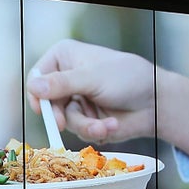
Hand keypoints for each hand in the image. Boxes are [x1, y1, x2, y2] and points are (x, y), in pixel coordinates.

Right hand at [27, 40, 158, 144]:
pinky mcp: (84, 119)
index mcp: (65, 57)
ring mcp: (75, 100)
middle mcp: (67, 78)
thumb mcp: (93, 78)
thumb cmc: (129, 79)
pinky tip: (111, 125)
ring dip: (85, 125)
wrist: (154, 103)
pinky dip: (95, 130)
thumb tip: (34, 86)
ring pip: (63, 120)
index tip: (42, 107)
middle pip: (45, 102)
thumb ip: (63, 83)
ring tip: (104, 125)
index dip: (37, 93)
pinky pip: (78, 130)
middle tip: (61, 125)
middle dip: (59, 116)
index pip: (37, 75)